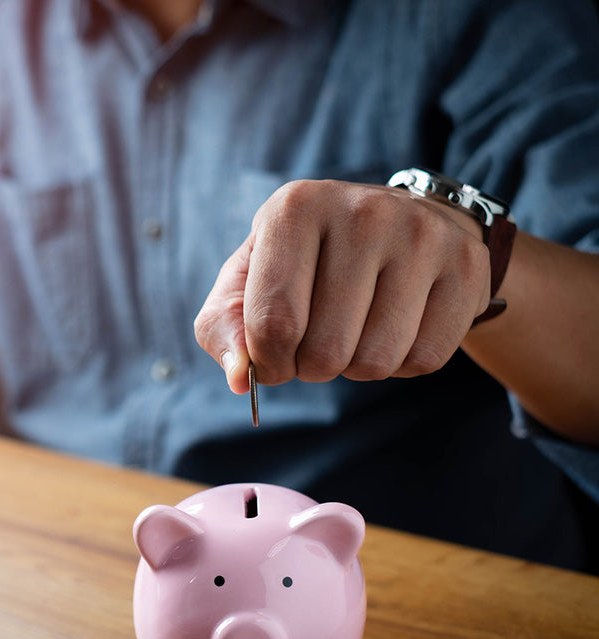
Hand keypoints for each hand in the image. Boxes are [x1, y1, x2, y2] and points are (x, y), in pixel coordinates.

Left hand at [194, 180, 492, 392]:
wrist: (395, 226)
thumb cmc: (303, 263)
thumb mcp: (248, 281)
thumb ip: (224, 328)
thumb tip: (241, 377)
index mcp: (295, 208)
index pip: (273, 322)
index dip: (268, 363)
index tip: (273, 361)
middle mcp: (361, 211)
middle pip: (325, 350)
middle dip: (312, 367)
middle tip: (316, 342)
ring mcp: (422, 234)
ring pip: (376, 361)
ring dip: (356, 367)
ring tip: (354, 330)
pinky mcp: (468, 265)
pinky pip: (425, 359)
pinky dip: (402, 364)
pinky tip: (395, 325)